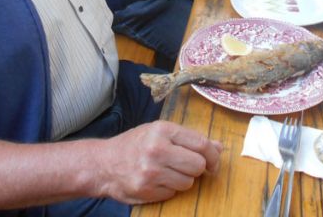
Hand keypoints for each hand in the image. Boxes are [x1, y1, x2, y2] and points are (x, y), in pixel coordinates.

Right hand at [98, 121, 222, 204]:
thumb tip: (219, 147)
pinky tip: (157, 180)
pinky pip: (173, 193)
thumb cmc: (135, 145)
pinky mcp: (146, 189)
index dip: (213, 156)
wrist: (103, 163)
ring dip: (183, 179)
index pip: (201, 144)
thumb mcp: (159, 133)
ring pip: (188, 182)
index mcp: (162, 130)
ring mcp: (151, 171)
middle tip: (187, 166)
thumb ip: (189, 139)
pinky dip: (169, 189)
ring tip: (168, 171)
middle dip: (197, 168)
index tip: (214, 162)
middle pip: (198, 165)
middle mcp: (157, 149)